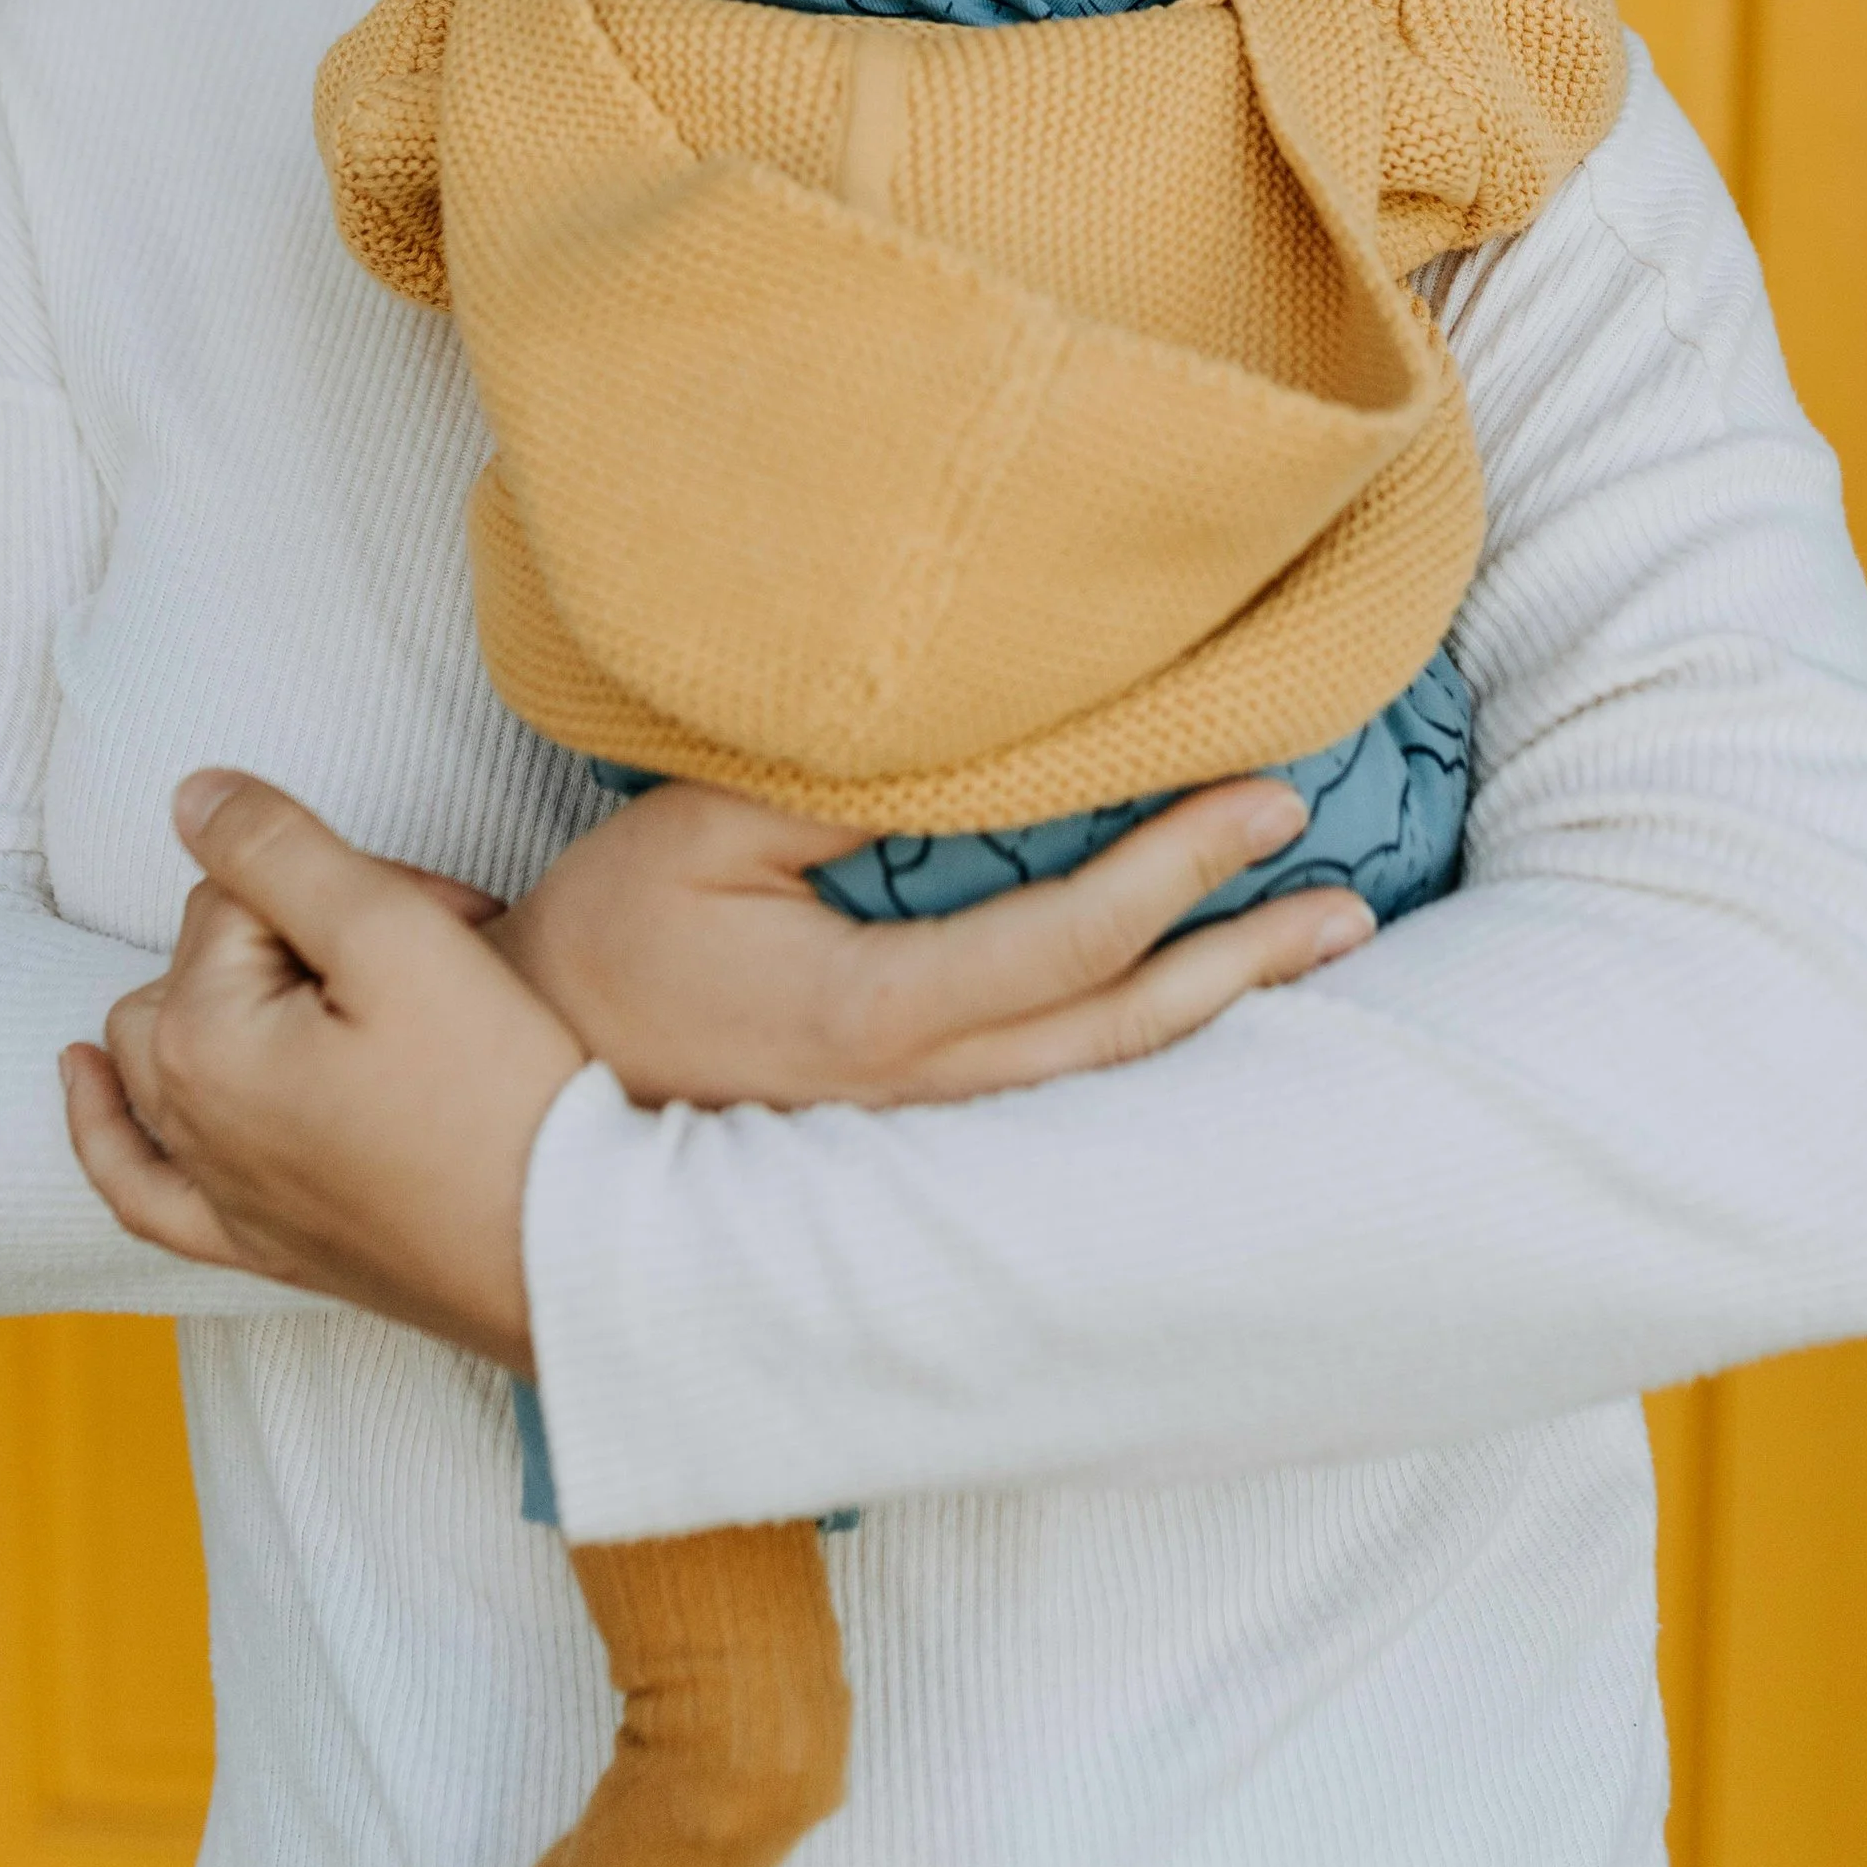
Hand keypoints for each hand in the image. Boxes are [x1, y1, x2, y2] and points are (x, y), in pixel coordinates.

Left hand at [61, 770, 583, 1366]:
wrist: (565, 1246)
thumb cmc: (493, 1090)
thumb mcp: (395, 934)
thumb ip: (279, 848)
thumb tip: (191, 795)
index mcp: (205, 1037)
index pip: (248, 890)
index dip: (353, 880)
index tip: (445, 917)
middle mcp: (185, 1118)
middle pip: (205, 959)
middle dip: (298, 934)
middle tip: (424, 955)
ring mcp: (216, 1188)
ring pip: (166, 1044)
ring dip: (224, 996)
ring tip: (326, 981)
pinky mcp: (257, 1241)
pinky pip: (142, 1183)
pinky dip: (107, 1125)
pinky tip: (89, 1078)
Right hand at [484, 774, 1372, 1108]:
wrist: (518, 1106)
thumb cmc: (602, 944)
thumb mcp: (696, 834)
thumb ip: (833, 788)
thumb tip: (968, 726)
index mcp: (871, 1016)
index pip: (1068, 944)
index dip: (1177, 872)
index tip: (1264, 799)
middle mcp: (916, 1096)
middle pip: (1119, 1036)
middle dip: (1243, 963)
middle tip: (1348, 899)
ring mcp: (915, 1134)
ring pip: (1099, 1082)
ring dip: (1215, 1013)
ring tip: (1314, 950)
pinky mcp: (904, 1139)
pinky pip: (1053, 1094)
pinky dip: (1140, 1047)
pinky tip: (1195, 1009)